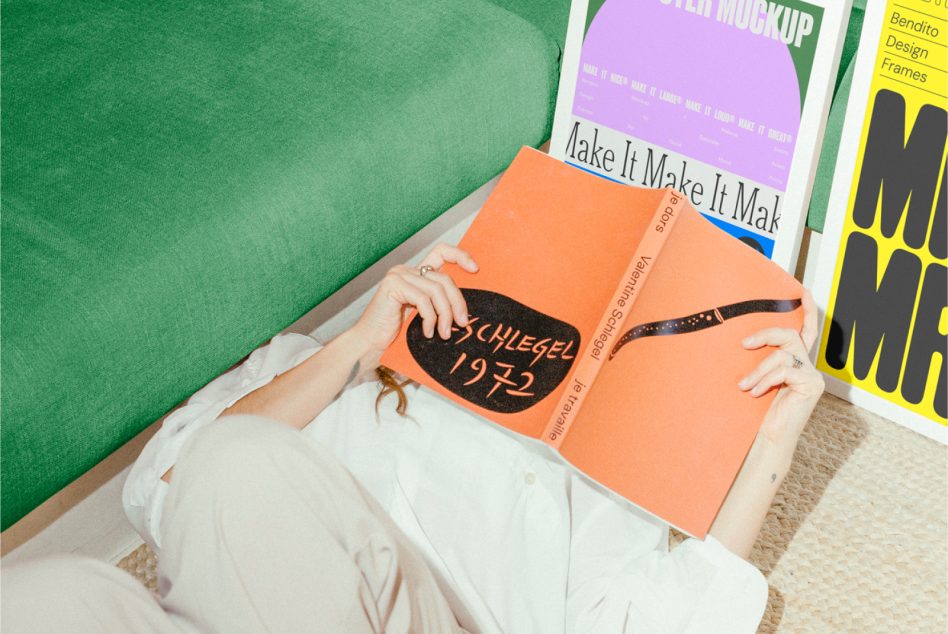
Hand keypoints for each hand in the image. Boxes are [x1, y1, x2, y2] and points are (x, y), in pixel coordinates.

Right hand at [351, 243, 478, 360]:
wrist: (370, 344)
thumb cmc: (396, 333)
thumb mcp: (424, 314)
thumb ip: (439, 303)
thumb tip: (465, 308)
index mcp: (416, 274)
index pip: (441, 252)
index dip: (460, 256)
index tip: (475, 270)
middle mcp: (407, 270)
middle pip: (445, 279)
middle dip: (457, 302)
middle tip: (463, 323)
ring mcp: (399, 275)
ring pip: (437, 290)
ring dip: (445, 315)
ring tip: (444, 334)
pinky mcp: (393, 285)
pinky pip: (423, 299)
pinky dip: (429, 318)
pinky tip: (426, 332)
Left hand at [738, 289, 824, 449]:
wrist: (768, 437)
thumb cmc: (757, 409)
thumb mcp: (756, 378)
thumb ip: (758, 360)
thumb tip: (741, 342)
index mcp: (795, 361)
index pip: (805, 330)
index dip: (807, 310)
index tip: (803, 291)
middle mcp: (807, 364)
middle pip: (789, 335)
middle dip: (765, 334)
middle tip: (744, 344)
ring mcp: (812, 375)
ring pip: (782, 355)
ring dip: (759, 370)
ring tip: (745, 386)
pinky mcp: (811, 385)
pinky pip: (785, 371)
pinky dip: (766, 380)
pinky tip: (755, 393)